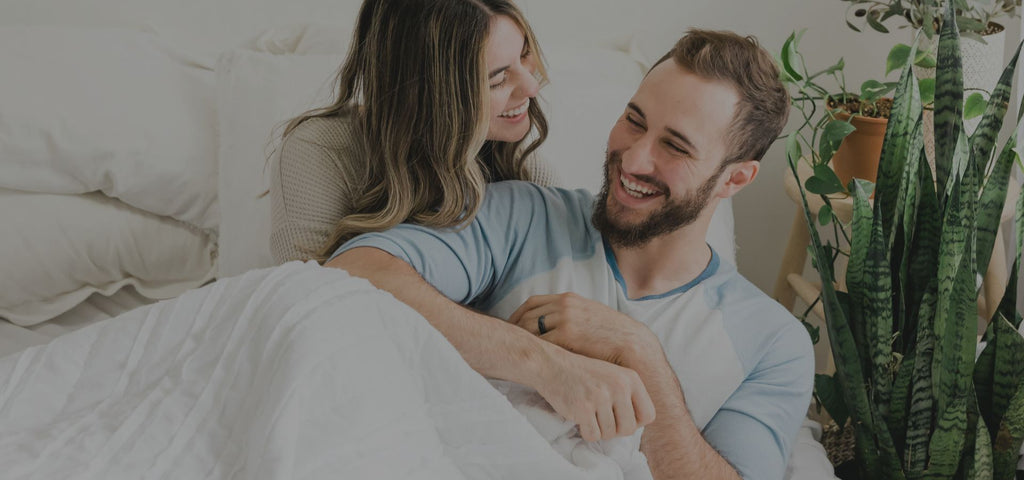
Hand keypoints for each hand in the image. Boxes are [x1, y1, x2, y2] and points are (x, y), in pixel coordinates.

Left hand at [509, 293, 658, 365]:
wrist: (632, 345)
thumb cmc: (612, 335)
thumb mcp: (589, 316)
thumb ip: (570, 316)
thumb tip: (552, 325)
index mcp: (569, 298)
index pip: (532, 303)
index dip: (517, 315)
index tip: (510, 326)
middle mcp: (564, 305)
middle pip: (527, 315)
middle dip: (513, 329)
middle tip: (505, 342)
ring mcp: (564, 319)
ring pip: (530, 329)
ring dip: (519, 340)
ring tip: (513, 353)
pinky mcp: (566, 336)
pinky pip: (540, 343)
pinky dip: (532, 351)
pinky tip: (528, 360)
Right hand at [535, 348, 656, 441]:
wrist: (551, 365)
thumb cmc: (583, 375)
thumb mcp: (613, 377)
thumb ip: (630, 397)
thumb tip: (640, 425)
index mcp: (630, 378)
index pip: (649, 415)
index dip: (635, 421)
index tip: (620, 417)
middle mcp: (619, 386)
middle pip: (629, 429)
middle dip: (615, 430)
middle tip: (601, 418)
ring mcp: (601, 396)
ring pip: (609, 434)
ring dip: (598, 429)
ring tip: (589, 413)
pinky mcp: (583, 408)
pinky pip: (593, 436)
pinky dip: (585, 431)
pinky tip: (579, 416)